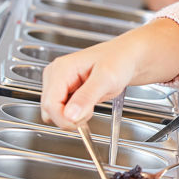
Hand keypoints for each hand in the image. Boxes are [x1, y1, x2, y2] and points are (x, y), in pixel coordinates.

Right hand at [40, 18, 178, 129]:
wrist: (128, 58)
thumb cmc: (120, 60)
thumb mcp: (106, 78)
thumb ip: (87, 97)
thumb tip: (70, 115)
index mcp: (60, 69)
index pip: (50, 104)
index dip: (64, 118)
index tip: (82, 120)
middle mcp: (55, 76)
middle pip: (50, 111)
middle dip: (70, 117)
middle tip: (91, 108)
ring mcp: (59, 85)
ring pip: (55, 114)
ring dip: (73, 117)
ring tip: (92, 102)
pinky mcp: (66, 92)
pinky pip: (64, 112)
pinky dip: (77, 114)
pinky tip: (89, 104)